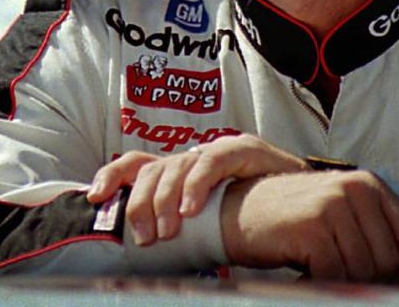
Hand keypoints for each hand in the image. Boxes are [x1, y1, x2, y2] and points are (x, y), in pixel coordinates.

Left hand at [86, 135, 309, 244]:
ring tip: (170, 230)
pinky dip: (198, 186)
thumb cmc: (253, 213)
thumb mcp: (208, 222)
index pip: (137, 164)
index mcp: (179, 172)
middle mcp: (193, 156)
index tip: (94, 197)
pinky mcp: (242, 148)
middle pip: (152, 169)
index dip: (112, 176)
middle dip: (141, 203)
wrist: (304, 199)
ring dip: (166, 200)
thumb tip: (144, 250)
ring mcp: (216, 150)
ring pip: (177, 166)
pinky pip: (212, 162)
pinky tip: (193, 209)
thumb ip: (182, 227)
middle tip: (146, 238)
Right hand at [221, 171, 398, 283]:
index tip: (395, 285)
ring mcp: (334, 205)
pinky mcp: (313, 226)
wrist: (237, 210)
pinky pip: (335, 276)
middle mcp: (356, 188)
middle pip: (390, 259)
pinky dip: (323, 286)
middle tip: (344, 283)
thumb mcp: (344, 222)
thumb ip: (385, 242)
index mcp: (370, 184)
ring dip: (344, 286)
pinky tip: (307, 277)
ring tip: (323, 276)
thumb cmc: (293, 220)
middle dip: (373, 283)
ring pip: (363, 272)